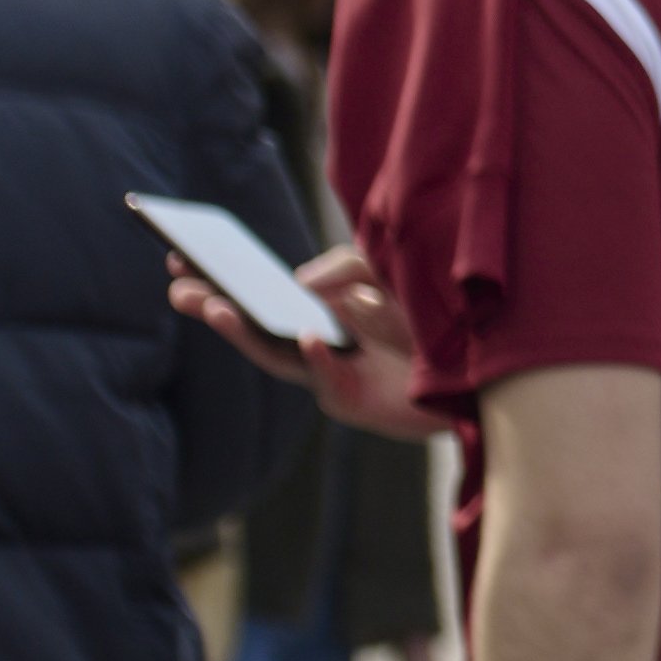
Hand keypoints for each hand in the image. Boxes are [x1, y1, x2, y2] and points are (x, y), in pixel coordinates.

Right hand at [172, 244, 440, 440]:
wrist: (481, 364)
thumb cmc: (429, 316)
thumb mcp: (386, 270)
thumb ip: (345, 265)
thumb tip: (301, 282)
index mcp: (314, 315)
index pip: (257, 297)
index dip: (219, 279)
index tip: (179, 256)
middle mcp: (314, 348)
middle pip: (254, 330)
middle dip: (213, 308)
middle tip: (179, 288)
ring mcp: (331, 378)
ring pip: (277, 358)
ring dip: (245, 334)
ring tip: (217, 307)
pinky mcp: (356, 404)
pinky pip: (329, 381)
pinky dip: (318, 358)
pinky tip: (308, 335)